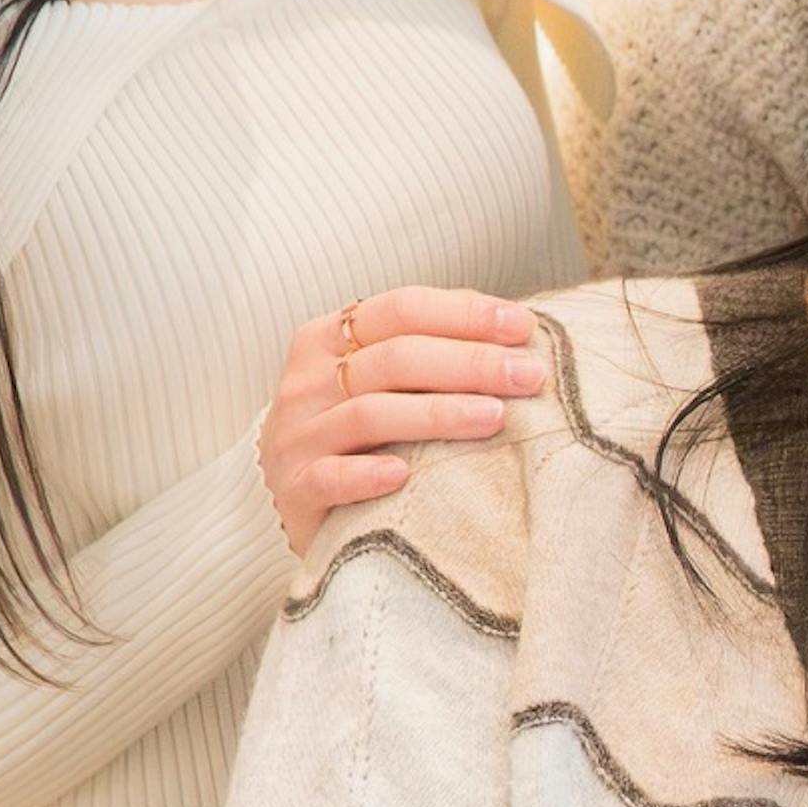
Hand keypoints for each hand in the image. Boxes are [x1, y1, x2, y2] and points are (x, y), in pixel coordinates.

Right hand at [259, 287, 544, 555]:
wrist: (278, 497)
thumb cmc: (352, 430)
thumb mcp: (378, 378)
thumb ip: (429, 345)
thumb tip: (514, 321)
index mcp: (328, 339)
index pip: (401, 309)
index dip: (464, 315)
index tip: (523, 327)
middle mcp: (308, 381)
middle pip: (394, 359)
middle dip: (470, 363)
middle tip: (530, 376)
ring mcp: (299, 435)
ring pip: (370, 415)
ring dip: (437, 414)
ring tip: (495, 417)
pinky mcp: (295, 488)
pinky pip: (331, 477)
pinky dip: (367, 475)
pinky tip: (405, 476)